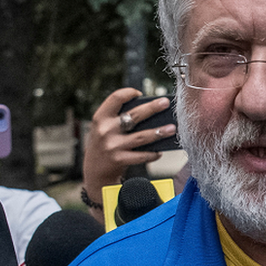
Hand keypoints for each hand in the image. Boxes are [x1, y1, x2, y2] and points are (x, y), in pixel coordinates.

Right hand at [81, 88, 176, 220]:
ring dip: (159, 132)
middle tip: (166, 103)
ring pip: (141, 136)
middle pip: (134, 115)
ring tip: (172, 128)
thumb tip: (150, 111)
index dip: (129, 93)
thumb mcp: (104, 128)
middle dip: (152, 108)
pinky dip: (152, 153)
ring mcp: (112, 145)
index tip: (140, 93)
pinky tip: (159, 151)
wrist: (94, 172)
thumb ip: (119, 118)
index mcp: (100, 118)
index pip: (115, 98)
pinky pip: (141, 155)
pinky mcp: (119, 160)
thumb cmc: (104, 144)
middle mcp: (105, 130)